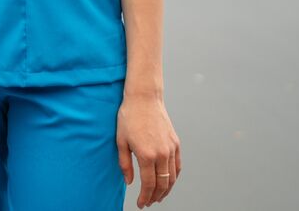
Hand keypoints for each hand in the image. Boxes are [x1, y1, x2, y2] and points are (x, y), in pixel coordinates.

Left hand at [116, 92, 180, 207]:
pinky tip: (168, 182)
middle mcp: (162, 154)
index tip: (141, 204)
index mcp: (146, 155)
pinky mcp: (176, 143)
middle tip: (149, 202)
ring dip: (166, 190)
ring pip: (172, 178)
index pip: (148, 184)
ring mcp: (171, 149)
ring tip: (158, 196)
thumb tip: (129, 182)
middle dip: (155, 197)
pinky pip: (178, 166)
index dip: (145, 197)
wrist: (144, 98)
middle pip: (162, 184)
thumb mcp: (121, 141)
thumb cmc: (130, 117)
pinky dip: (174, 177)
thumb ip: (125, 164)